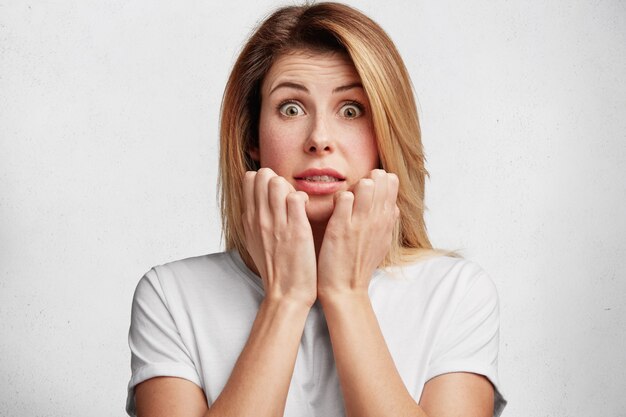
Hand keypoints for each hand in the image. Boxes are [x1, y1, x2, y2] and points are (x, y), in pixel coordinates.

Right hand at [242, 168, 316, 306]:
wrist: (286, 294)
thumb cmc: (275, 269)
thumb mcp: (255, 242)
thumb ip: (253, 221)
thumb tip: (253, 204)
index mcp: (249, 220)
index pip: (249, 180)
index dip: (264, 179)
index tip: (275, 192)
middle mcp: (260, 219)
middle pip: (262, 176)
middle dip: (277, 178)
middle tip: (287, 195)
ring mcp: (278, 223)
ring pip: (277, 183)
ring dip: (290, 187)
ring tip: (296, 203)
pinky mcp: (297, 229)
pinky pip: (296, 197)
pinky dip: (303, 198)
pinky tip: (306, 210)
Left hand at [317, 169, 398, 299]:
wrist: (345, 289)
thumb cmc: (360, 265)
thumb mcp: (382, 244)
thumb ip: (388, 224)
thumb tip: (394, 208)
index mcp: (386, 221)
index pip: (392, 184)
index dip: (380, 179)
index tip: (370, 185)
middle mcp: (376, 219)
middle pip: (380, 180)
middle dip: (369, 178)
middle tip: (358, 188)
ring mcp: (359, 223)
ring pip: (365, 185)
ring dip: (355, 185)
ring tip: (348, 198)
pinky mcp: (340, 227)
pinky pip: (344, 198)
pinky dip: (339, 197)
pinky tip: (335, 206)